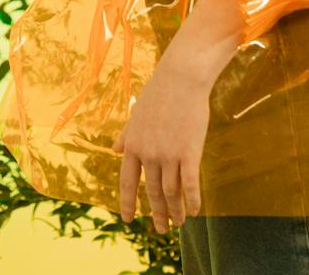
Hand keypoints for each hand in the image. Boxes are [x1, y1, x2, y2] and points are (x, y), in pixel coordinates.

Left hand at [112, 56, 213, 232]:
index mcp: (133, 145)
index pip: (127, 182)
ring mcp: (168, 153)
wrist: (179, 79)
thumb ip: (126, 136)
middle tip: (160, 230)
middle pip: (151, 192)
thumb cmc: (158, 95)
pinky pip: (190, 183)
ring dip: (175, 210)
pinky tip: (194, 211)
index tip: (128, 220)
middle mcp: (148, 153)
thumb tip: (114, 149)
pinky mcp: (189, 151)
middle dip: (156, 213)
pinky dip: (191, 200)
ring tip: (178, 223)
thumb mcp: (136, 116)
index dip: (128, 203)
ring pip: (171, 192)